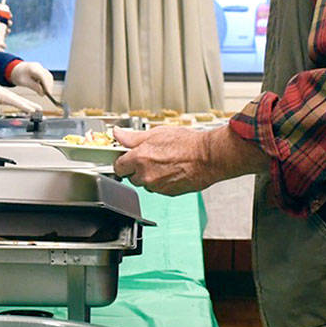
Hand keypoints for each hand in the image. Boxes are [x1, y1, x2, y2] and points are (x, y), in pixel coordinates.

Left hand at [8, 61, 53, 96]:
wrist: (15, 69)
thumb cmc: (18, 76)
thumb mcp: (24, 82)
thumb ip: (33, 86)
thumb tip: (43, 93)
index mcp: (32, 68)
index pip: (42, 76)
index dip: (47, 85)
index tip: (48, 93)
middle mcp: (38, 66)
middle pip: (47, 76)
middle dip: (49, 85)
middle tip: (48, 94)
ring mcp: (41, 67)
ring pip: (48, 76)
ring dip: (48, 84)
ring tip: (45, 92)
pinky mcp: (42, 70)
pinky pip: (47, 76)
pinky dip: (47, 82)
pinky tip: (44, 88)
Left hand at [112, 125, 266, 195]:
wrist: (208, 157)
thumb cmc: (186, 143)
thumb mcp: (156, 133)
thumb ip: (132, 137)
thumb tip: (117, 135)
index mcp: (139, 158)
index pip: (118, 166)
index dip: (124, 161)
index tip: (128, 157)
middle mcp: (145, 175)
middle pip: (131, 177)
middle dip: (138, 169)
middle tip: (151, 157)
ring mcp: (157, 186)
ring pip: (146, 184)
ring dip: (151, 176)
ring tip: (165, 163)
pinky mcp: (168, 193)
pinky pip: (159, 189)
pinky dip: (163, 182)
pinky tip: (172, 171)